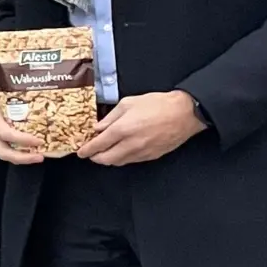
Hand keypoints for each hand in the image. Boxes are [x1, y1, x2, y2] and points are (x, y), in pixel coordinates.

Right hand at [0, 90, 45, 165]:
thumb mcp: (4, 92)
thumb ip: (20, 96)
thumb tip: (45, 93)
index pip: (6, 134)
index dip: (23, 139)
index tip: (39, 140)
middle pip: (3, 151)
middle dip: (23, 157)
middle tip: (40, 157)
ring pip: (5, 154)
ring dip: (23, 158)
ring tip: (38, 156)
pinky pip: (7, 151)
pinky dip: (20, 154)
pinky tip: (32, 152)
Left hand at [76, 90, 205, 166]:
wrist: (185, 113)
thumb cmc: (159, 104)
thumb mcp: (129, 103)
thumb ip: (110, 117)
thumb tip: (99, 128)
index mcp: (122, 129)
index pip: (97, 145)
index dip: (86, 150)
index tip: (81, 151)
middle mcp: (130, 144)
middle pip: (105, 159)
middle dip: (95, 157)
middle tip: (91, 152)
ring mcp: (142, 152)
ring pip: (118, 162)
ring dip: (108, 159)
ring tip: (106, 150)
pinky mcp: (152, 156)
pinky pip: (131, 161)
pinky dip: (123, 158)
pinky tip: (122, 150)